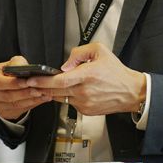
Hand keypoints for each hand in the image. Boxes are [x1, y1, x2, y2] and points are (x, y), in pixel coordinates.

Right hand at [0, 55, 52, 120]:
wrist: (9, 84)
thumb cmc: (11, 71)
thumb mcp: (13, 63)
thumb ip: (17, 63)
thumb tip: (23, 68)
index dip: (14, 83)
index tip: (28, 82)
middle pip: (7, 96)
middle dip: (25, 93)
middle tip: (39, 90)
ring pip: (14, 105)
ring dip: (31, 100)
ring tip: (44, 94)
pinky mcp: (4, 112)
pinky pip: (19, 110)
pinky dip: (32, 104)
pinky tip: (42, 99)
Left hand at [27, 42, 145, 115]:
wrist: (131, 91)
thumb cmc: (116, 72)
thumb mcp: (100, 51)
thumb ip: (79, 52)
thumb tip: (65, 64)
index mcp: (87, 75)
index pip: (59, 80)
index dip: (42, 81)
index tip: (32, 79)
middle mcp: (84, 91)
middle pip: (55, 91)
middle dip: (41, 87)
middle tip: (31, 83)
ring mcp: (84, 103)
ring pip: (61, 98)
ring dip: (53, 92)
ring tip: (50, 85)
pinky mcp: (86, 111)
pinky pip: (70, 104)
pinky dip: (67, 97)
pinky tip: (71, 91)